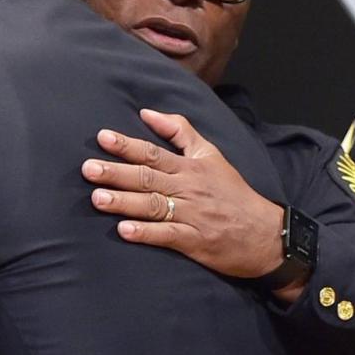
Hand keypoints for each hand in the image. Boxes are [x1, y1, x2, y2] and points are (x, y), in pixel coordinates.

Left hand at [82, 108, 303, 300]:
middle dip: (116, 173)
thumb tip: (147, 112)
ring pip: (153, 206)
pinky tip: (124, 231)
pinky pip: (167, 236)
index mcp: (189, 167)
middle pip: (147, 177)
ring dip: (124, 202)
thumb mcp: (211, 154)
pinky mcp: (195, 241)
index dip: (127, 145)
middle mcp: (188, 188)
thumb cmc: (233, 192)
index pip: (153, 152)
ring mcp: (191, 215)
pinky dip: (146, 233)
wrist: (266, 234)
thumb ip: (180, 131)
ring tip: (97, 199)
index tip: (102, 138)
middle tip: (88, 170)